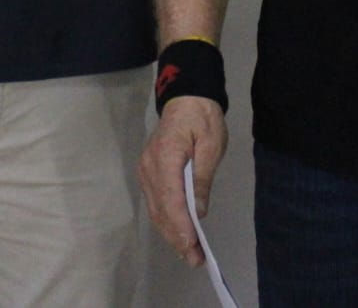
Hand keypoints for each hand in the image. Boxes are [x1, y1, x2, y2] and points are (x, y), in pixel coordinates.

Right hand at [138, 96, 227, 267]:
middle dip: (177, 237)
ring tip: (189, 253)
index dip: (180, 226)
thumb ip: (202, 179)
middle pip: (161, 210)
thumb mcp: (211, 146)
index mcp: (166, 157)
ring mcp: (146, 170)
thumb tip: (198, 212)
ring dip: (171, 233)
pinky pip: (155, 202)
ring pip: (156, 210)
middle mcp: (149, 167)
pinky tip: (179, 234)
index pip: (171, 199)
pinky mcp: (148, 173)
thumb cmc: (202, 119)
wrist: (186, 98)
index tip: (191, 246)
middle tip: (195, 260)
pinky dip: (166, 221)